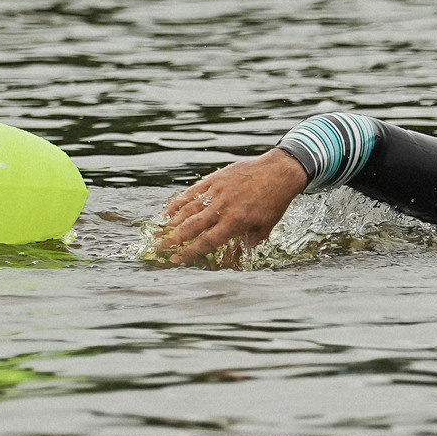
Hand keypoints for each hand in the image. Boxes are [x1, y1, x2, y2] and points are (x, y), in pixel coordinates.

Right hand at [148, 150, 308, 267]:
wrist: (279, 171)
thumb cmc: (273, 202)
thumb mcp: (264, 229)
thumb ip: (245, 246)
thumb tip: (232, 264)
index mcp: (236, 222)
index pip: (207, 242)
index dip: (189, 253)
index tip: (176, 261)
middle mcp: (223, 207)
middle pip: (191, 227)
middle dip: (172, 240)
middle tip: (157, 249)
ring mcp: (217, 191)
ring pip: (188, 209)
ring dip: (171, 223)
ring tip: (158, 234)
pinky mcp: (214, 179)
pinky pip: (191, 192)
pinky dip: (177, 202)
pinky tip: (166, 212)